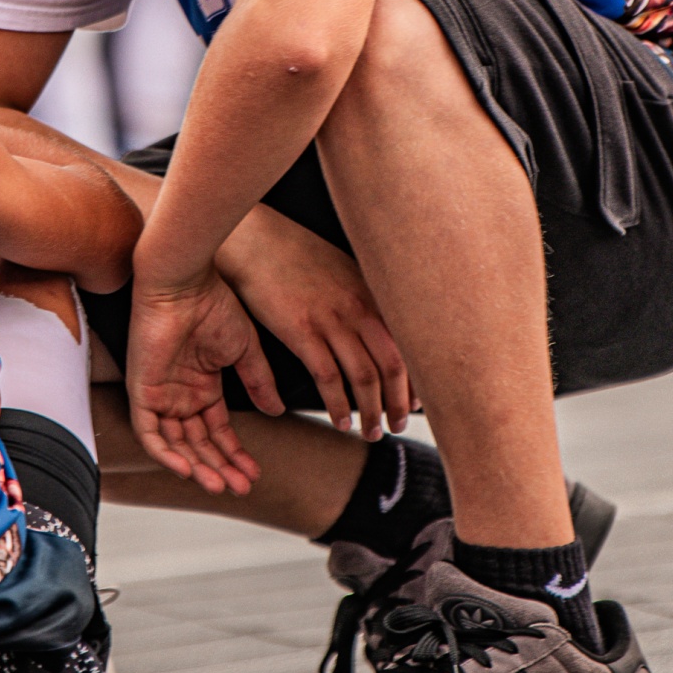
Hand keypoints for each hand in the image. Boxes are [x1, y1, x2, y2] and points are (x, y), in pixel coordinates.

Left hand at [125, 274, 282, 495]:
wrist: (184, 282)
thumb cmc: (213, 304)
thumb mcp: (244, 350)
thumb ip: (258, 382)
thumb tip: (277, 411)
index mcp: (202, 385)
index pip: (217, 431)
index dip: (234, 453)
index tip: (254, 473)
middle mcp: (180, 394)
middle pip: (198, 443)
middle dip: (219, 467)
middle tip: (241, 488)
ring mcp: (160, 393)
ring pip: (176, 444)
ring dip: (197, 467)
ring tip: (220, 485)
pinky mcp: (142, 390)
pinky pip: (149, 432)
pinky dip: (166, 454)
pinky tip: (187, 469)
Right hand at [217, 205, 414, 440]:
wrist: (255, 240)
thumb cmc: (293, 253)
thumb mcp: (341, 268)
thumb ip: (363, 297)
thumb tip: (379, 327)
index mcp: (371, 292)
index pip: (408, 344)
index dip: (416, 378)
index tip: (417, 401)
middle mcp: (357, 307)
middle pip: (393, 366)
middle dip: (399, 403)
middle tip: (397, 425)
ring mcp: (330, 320)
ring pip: (364, 377)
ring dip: (370, 411)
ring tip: (370, 431)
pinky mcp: (301, 332)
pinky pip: (328, 378)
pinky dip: (338, 404)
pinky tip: (339, 419)